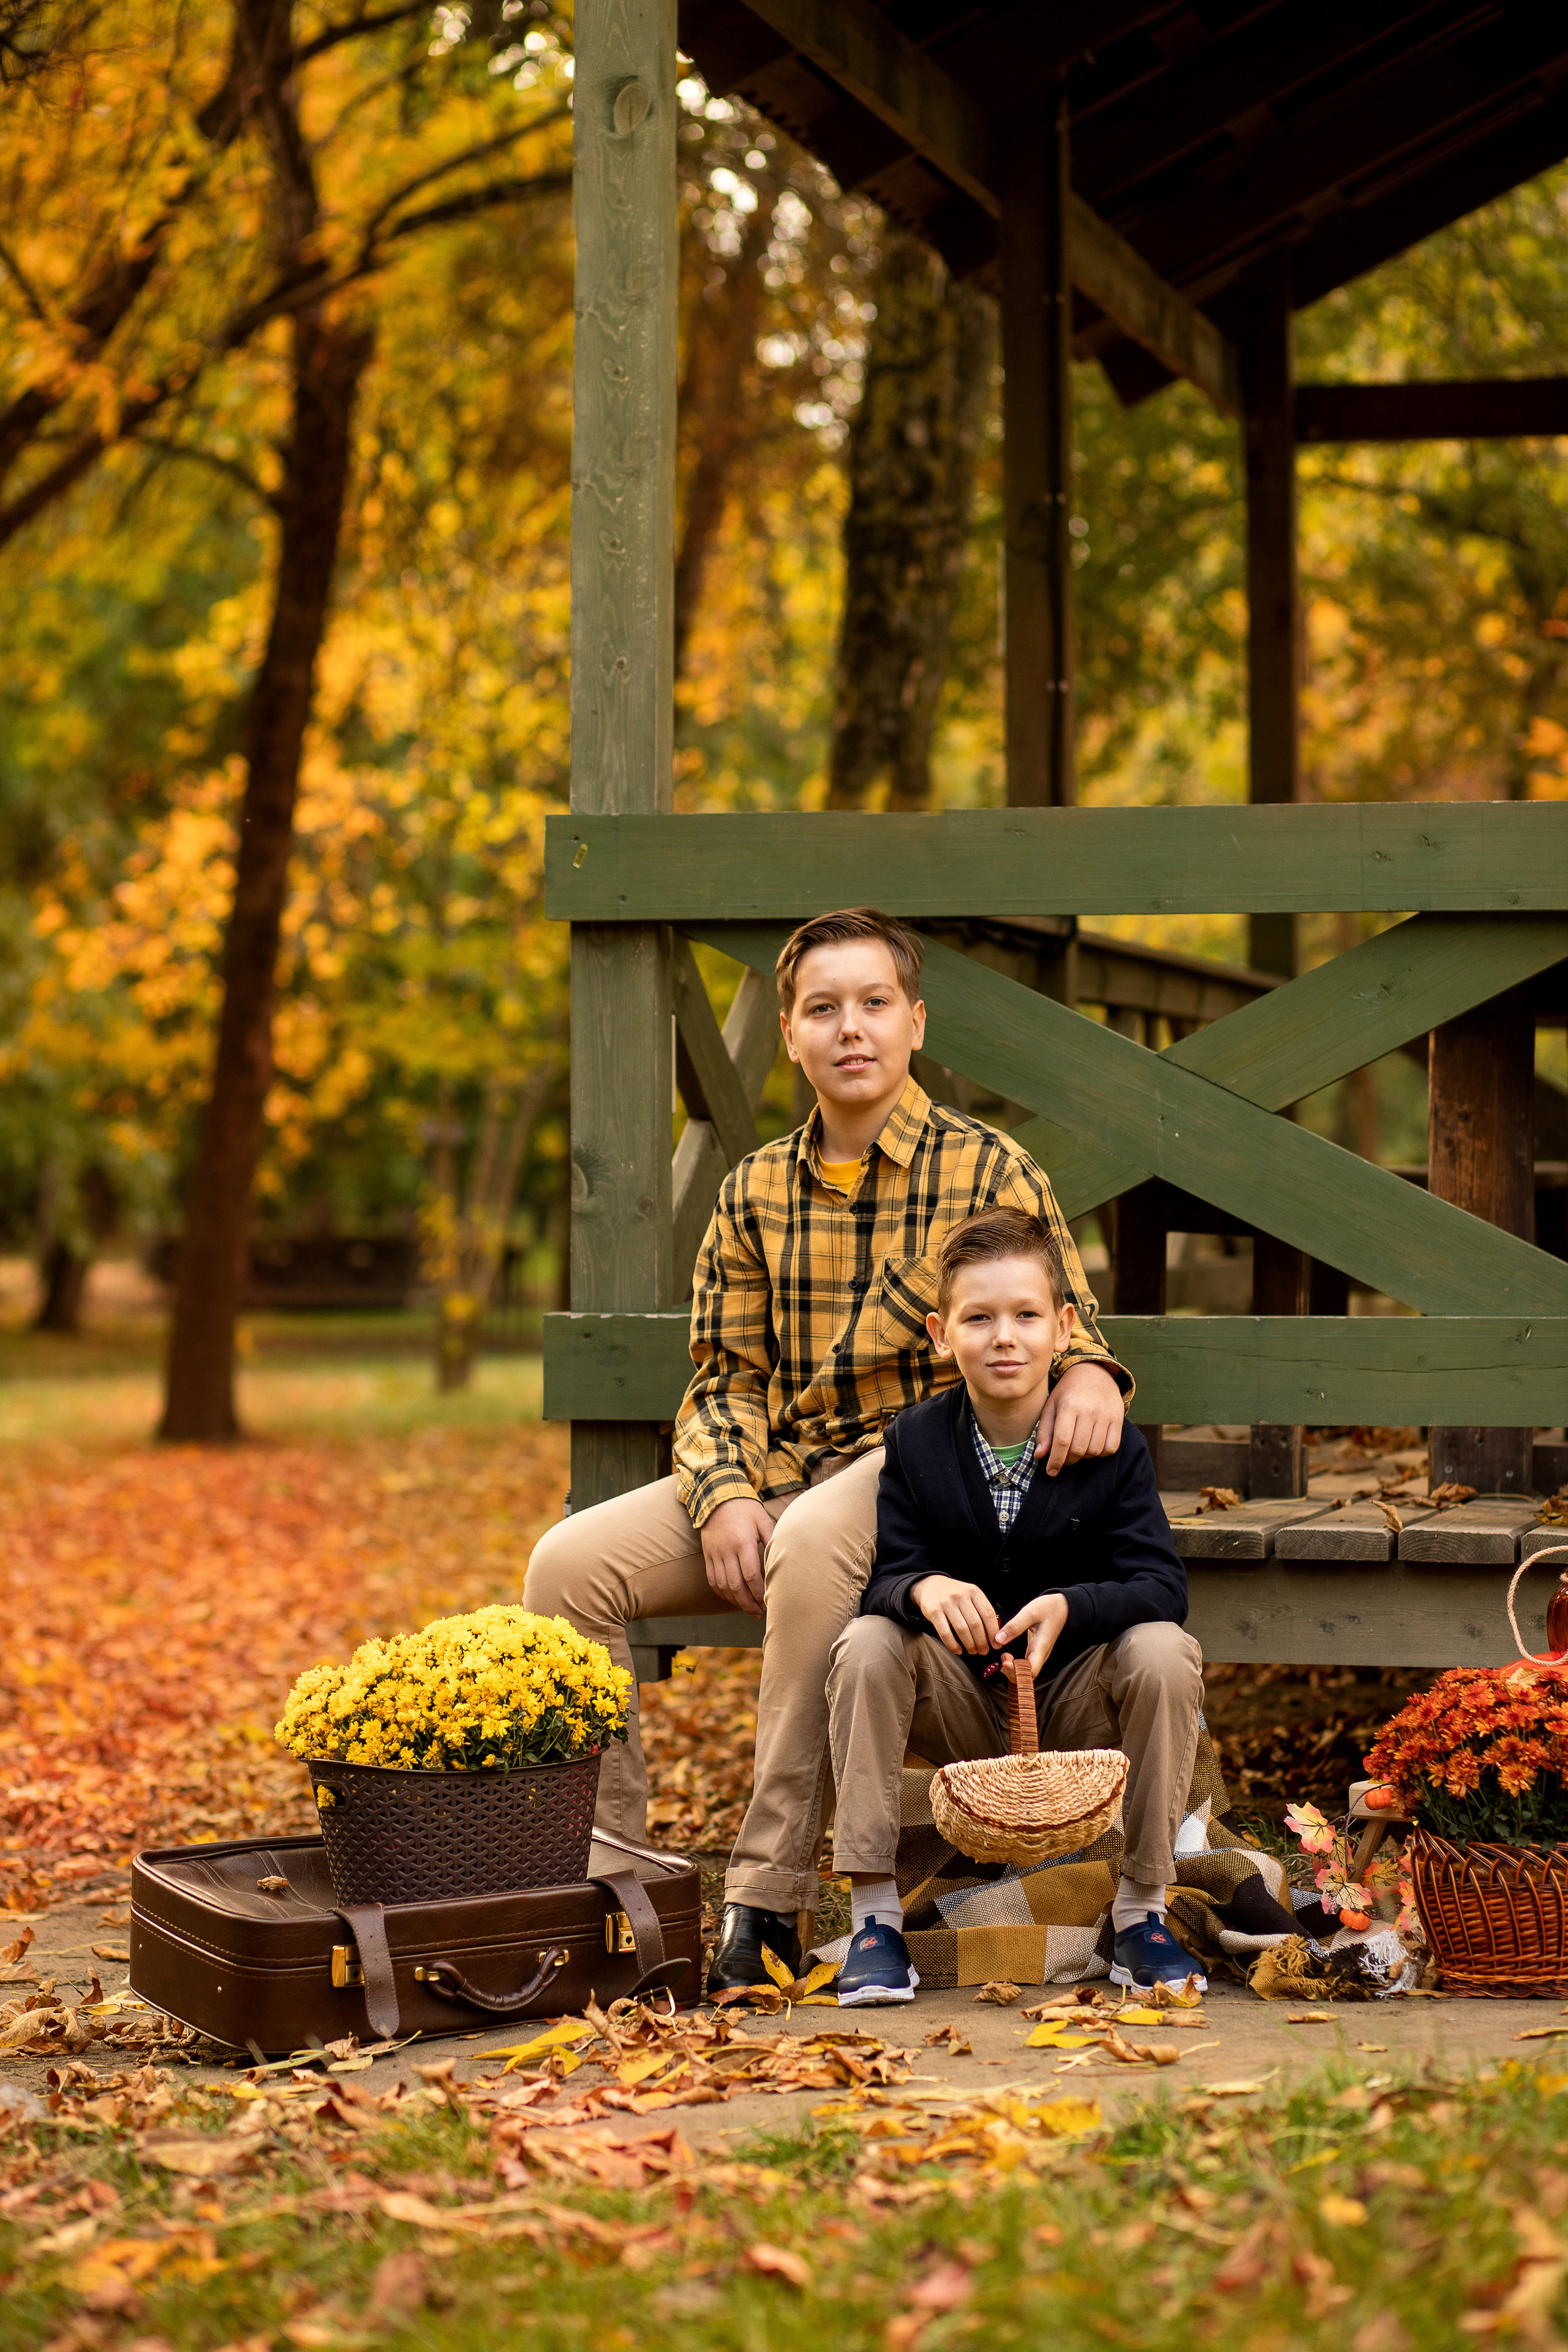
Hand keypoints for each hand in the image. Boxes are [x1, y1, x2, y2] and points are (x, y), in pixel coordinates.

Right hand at [700, 1497, 774, 1616]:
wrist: (717, 1496)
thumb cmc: (745, 1508)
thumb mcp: (762, 1520)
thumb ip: (772, 1540)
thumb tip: (784, 1559)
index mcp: (742, 1542)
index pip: (750, 1575)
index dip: (758, 1592)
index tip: (767, 1602)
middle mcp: (726, 1550)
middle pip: (735, 1585)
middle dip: (748, 1603)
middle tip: (759, 1613)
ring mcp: (714, 1554)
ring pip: (722, 1586)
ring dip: (735, 1601)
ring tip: (748, 1609)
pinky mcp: (707, 1555)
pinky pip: (712, 1580)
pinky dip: (722, 1593)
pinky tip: (732, 1599)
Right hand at [912, 1574, 999, 1656]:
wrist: (930, 1586)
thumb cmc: (955, 1595)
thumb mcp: (970, 1595)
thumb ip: (981, 1610)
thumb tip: (994, 1634)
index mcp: (973, 1591)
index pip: (988, 1614)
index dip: (993, 1631)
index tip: (996, 1644)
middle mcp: (960, 1595)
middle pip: (975, 1623)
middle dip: (982, 1641)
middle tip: (984, 1651)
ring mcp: (946, 1603)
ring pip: (962, 1629)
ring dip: (969, 1644)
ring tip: (973, 1651)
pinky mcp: (934, 1612)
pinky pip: (945, 1633)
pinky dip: (953, 1645)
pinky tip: (958, 1650)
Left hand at [996, 1592, 1069, 1677]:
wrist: (1062, 1608)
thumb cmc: (1048, 1609)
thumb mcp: (1030, 1612)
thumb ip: (1015, 1626)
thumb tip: (998, 1640)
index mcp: (1041, 1646)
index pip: (1032, 1670)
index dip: (1017, 1671)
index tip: (1006, 1663)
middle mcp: (1040, 1655)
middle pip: (1028, 1675)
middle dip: (1012, 1672)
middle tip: (1003, 1658)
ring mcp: (1038, 1655)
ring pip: (1026, 1672)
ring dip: (1012, 1669)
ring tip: (1004, 1656)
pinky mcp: (1034, 1653)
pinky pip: (1025, 1666)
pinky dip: (1014, 1665)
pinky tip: (1006, 1657)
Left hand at [1035, 1360, 1123, 1475]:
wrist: (1094, 1372)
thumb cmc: (1068, 1392)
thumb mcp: (1051, 1406)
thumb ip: (1044, 1431)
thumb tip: (1040, 1455)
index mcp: (1069, 1405)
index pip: (1062, 1441)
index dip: (1056, 1460)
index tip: (1051, 1471)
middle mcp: (1089, 1410)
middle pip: (1078, 1448)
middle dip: (1068, 1460)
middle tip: (1064, 1457)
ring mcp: (1105, 1414)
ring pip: (1094, 1450)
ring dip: (1084, 1456)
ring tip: (1078, 1448)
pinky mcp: (1118, 1418)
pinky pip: (1111, 1447)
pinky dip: (1101, 1452)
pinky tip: (1092, 1445)